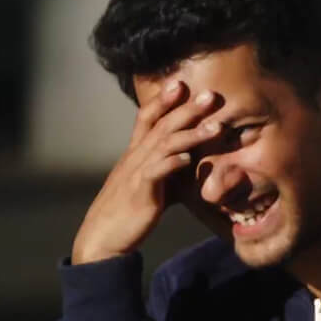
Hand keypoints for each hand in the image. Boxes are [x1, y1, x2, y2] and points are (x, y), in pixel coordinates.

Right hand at [70, 80, 221, 263]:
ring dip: (191, 134)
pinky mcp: (141, 192)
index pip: (147, 119)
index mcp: (135, 153)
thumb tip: (185, 162)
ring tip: (216, 126)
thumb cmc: (128, 212)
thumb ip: (164, 170)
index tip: (180, 83)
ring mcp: (137, 173)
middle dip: (187, 108)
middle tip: (211, 95)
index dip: (162, 100)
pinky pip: (155, 172)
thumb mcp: (148, 184)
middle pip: (162, 125)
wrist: (103, 237)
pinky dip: (171, 163)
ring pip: (164, 145)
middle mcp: (135, 157)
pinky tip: (187, 158)